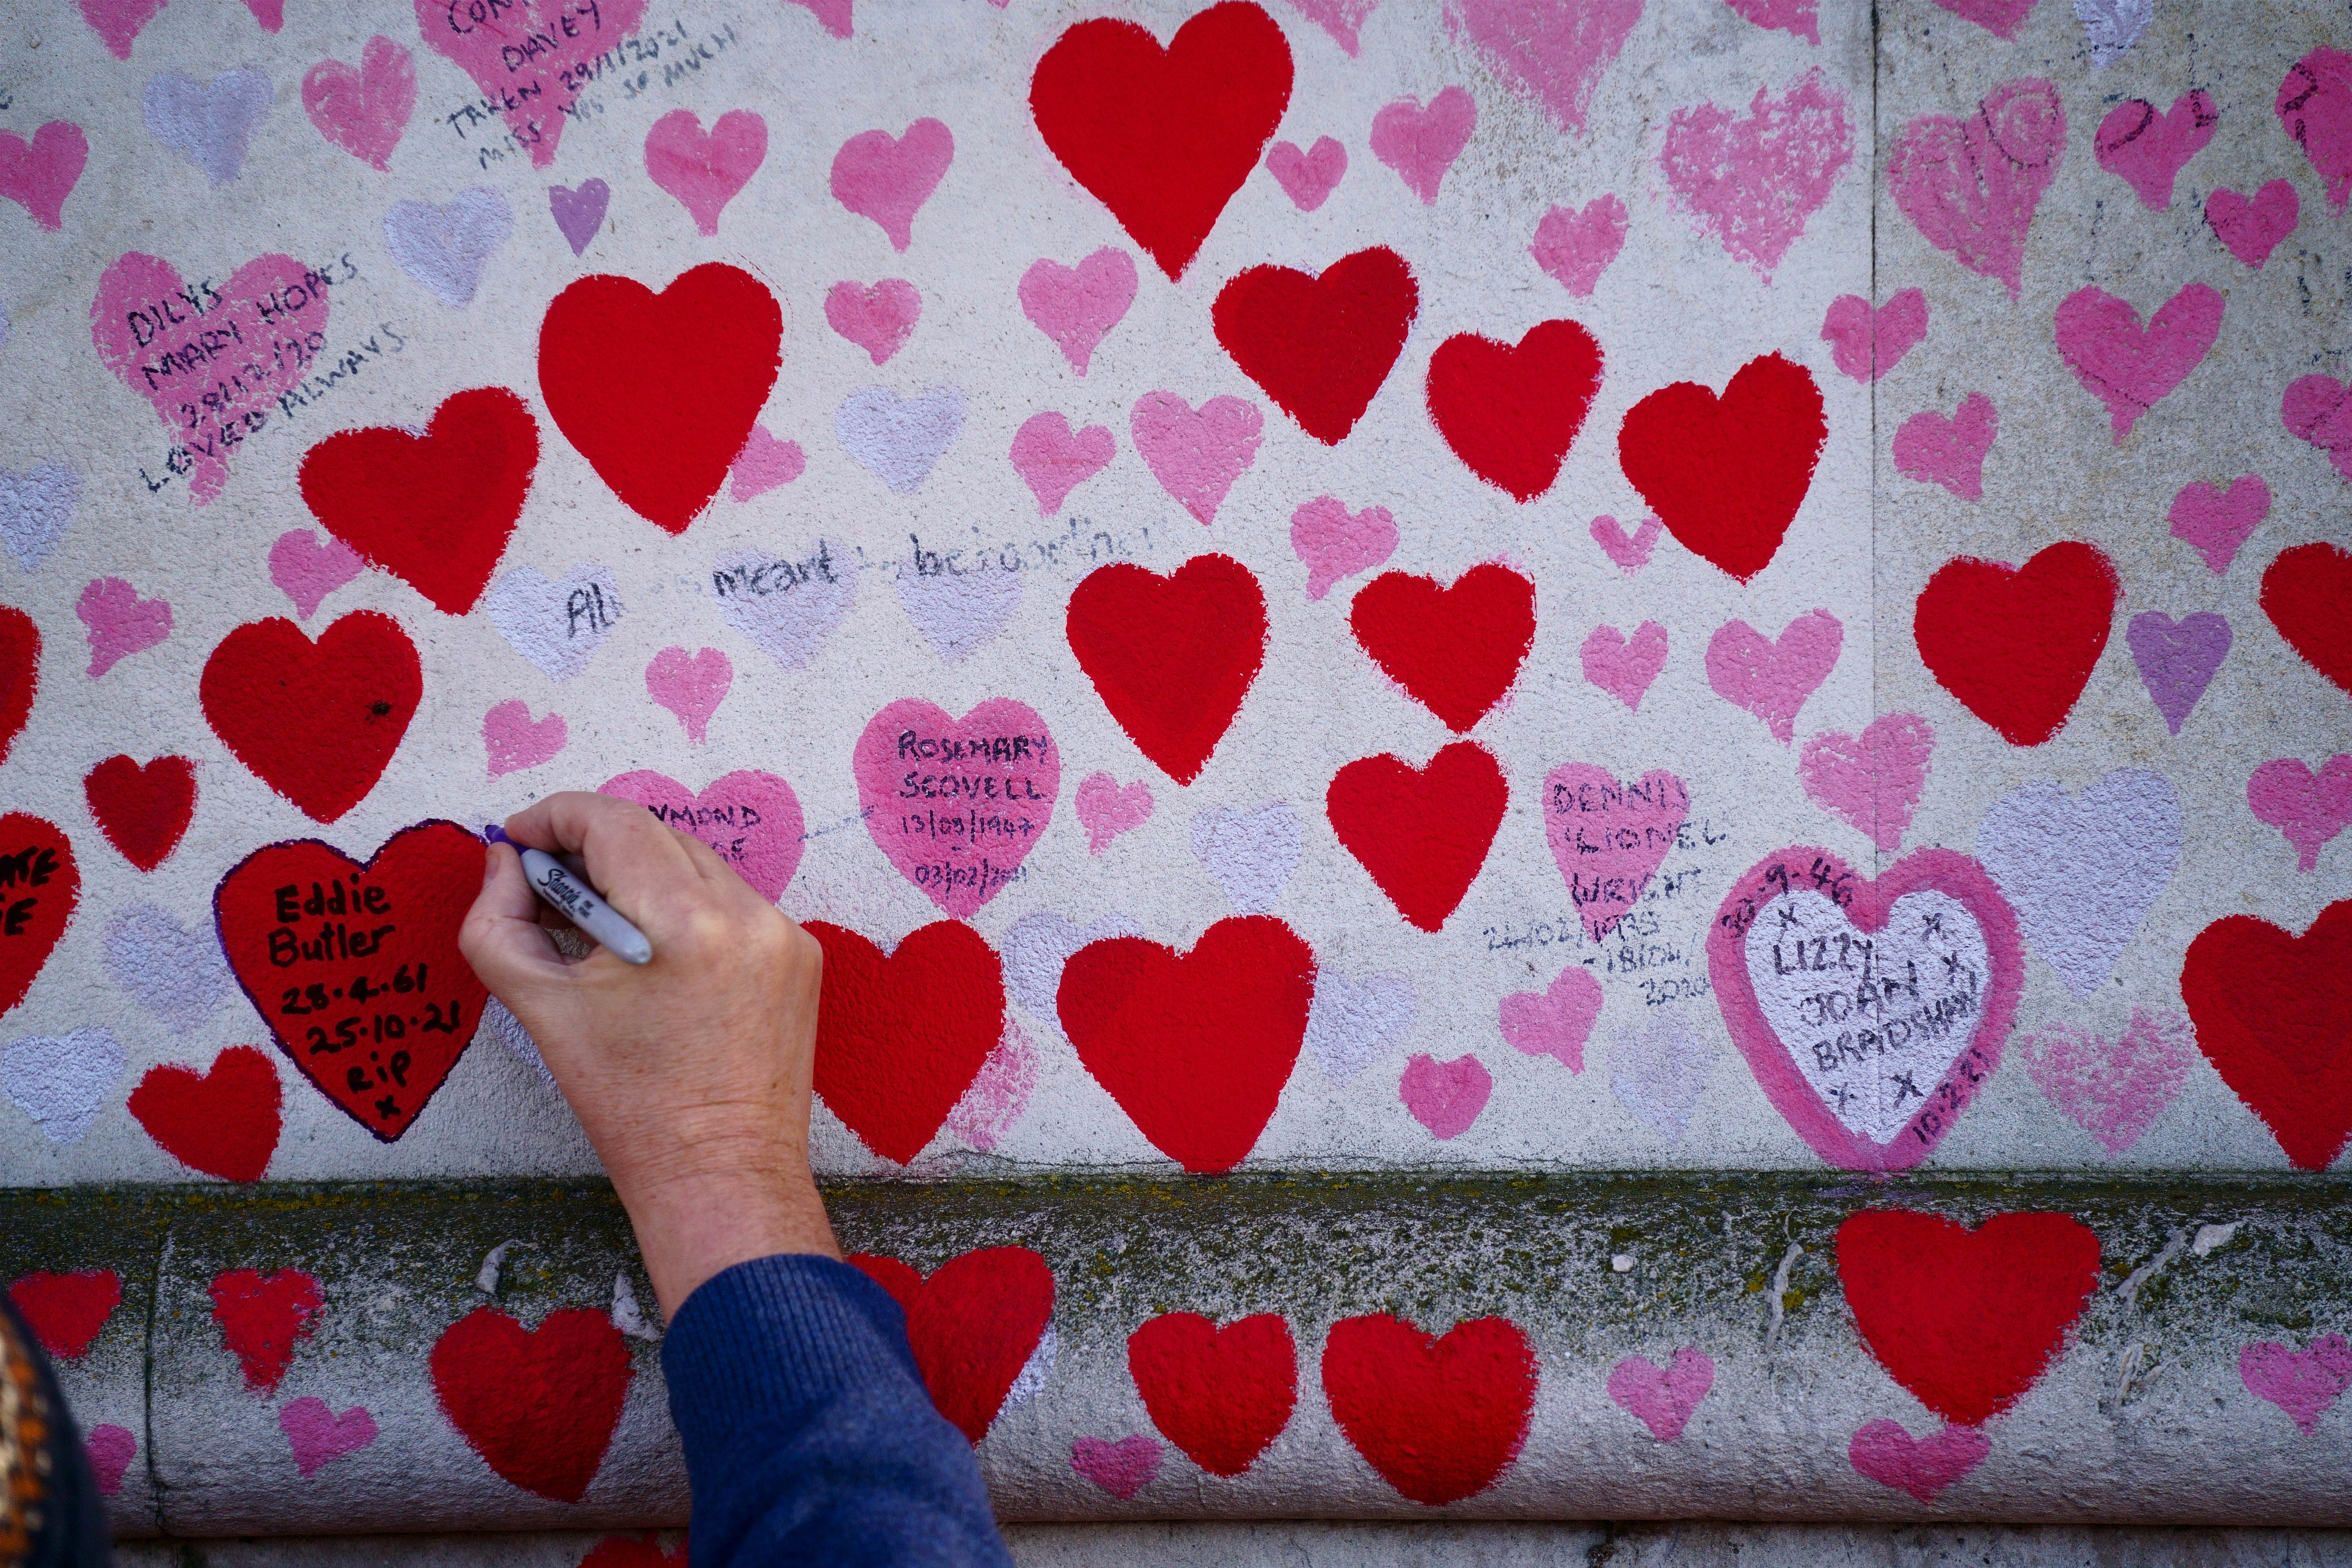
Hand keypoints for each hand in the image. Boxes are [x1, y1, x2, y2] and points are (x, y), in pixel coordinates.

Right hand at [459, 791, 837, 1317]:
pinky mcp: (801, 954)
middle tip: (545, 882)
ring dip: (639, 876)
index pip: (611, 821)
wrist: (722, 1174)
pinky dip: (685, 909)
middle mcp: (744, 913)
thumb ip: (500, 922)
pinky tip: (653, 953)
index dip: (554, 816)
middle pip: (653, 834)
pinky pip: (730, 903)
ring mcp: (782, 932)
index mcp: (681, 921)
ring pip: (693, 865)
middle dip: (591, 846)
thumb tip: (503, 860)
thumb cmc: (628, 1105)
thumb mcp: (540, 1009)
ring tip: (595, 922)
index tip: (518, 838)